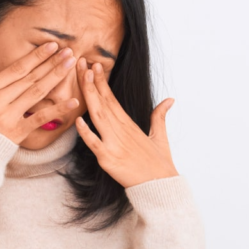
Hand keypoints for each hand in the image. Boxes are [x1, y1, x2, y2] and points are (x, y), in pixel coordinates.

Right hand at [0, 42, 80, 144]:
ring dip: (56, 76)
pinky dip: (57, 110)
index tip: (51, 46)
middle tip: (69, 51)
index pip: (16, 68)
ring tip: (71, 64)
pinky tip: (73, 101)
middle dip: (51, 62)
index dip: (36, 56)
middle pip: (30, 77)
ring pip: (37, 92)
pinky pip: (40, 119)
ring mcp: (8, 117)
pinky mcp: (17, 133)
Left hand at [73, 59, 178, 188]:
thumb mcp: (160, 136)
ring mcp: (114, 144)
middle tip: (81, 62)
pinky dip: (86, 132)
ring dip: (89, 96)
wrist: (161, 186)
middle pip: (102, 102)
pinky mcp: (109, 159)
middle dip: (91, 81)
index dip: (102, 81)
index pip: (112, 98)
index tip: (93, 65)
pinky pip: (95, 144)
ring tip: (82, 77)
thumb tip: (170, 99)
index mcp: (129, 124)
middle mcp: (121, 130)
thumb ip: (160, 116)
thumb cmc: (159, 164)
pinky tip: (78, 120)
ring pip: (98, 116)